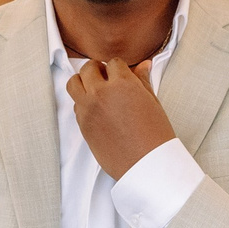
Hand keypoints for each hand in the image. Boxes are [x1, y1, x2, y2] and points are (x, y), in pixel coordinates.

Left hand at [65, 55, 176, 182]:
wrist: (146, 165)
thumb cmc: (155, 136)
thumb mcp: (153, 103)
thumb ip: (143, 81)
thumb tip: (143, 65)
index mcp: (123, 84)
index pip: (113, 62)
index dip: (118, 68)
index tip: (122, 75)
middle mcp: (101, 93)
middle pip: (89, 68)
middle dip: (98, 70)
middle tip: (107, 78)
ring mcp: (88, 108)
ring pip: (74, 83)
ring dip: (83, 82)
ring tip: (96, 90)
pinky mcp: (82, 124)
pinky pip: (75, 104)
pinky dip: (82, 102)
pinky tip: (97, 109)